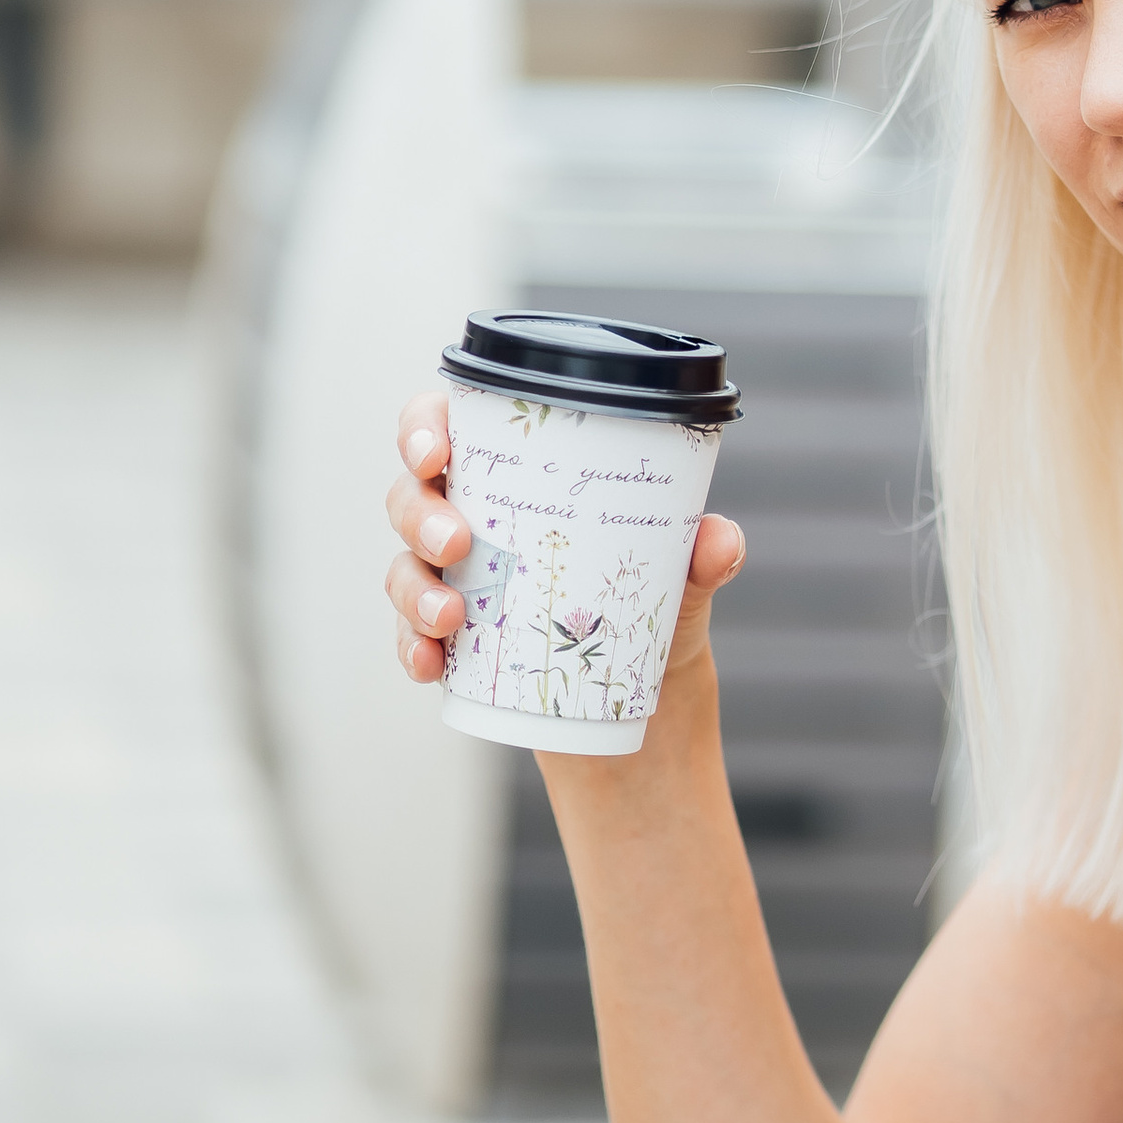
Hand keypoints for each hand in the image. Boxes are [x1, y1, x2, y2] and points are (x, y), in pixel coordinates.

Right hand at [382, 387, 746, 688]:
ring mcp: (452, 582)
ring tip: (451, 619)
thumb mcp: (680, 578)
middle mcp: (471, 519)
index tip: (438, 452)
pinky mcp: (448, 643)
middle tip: (455, 543)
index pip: (445, 427)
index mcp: (514, 476)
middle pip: (410, 496)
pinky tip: (430, 663)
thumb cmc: (648, 604)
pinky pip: (409, 638)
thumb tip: (720, 539)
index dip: (423, 428)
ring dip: (413, 590)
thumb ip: (700, 556)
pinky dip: (412, 650)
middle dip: (420, 514)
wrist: (645, 696)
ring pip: (402, 568)